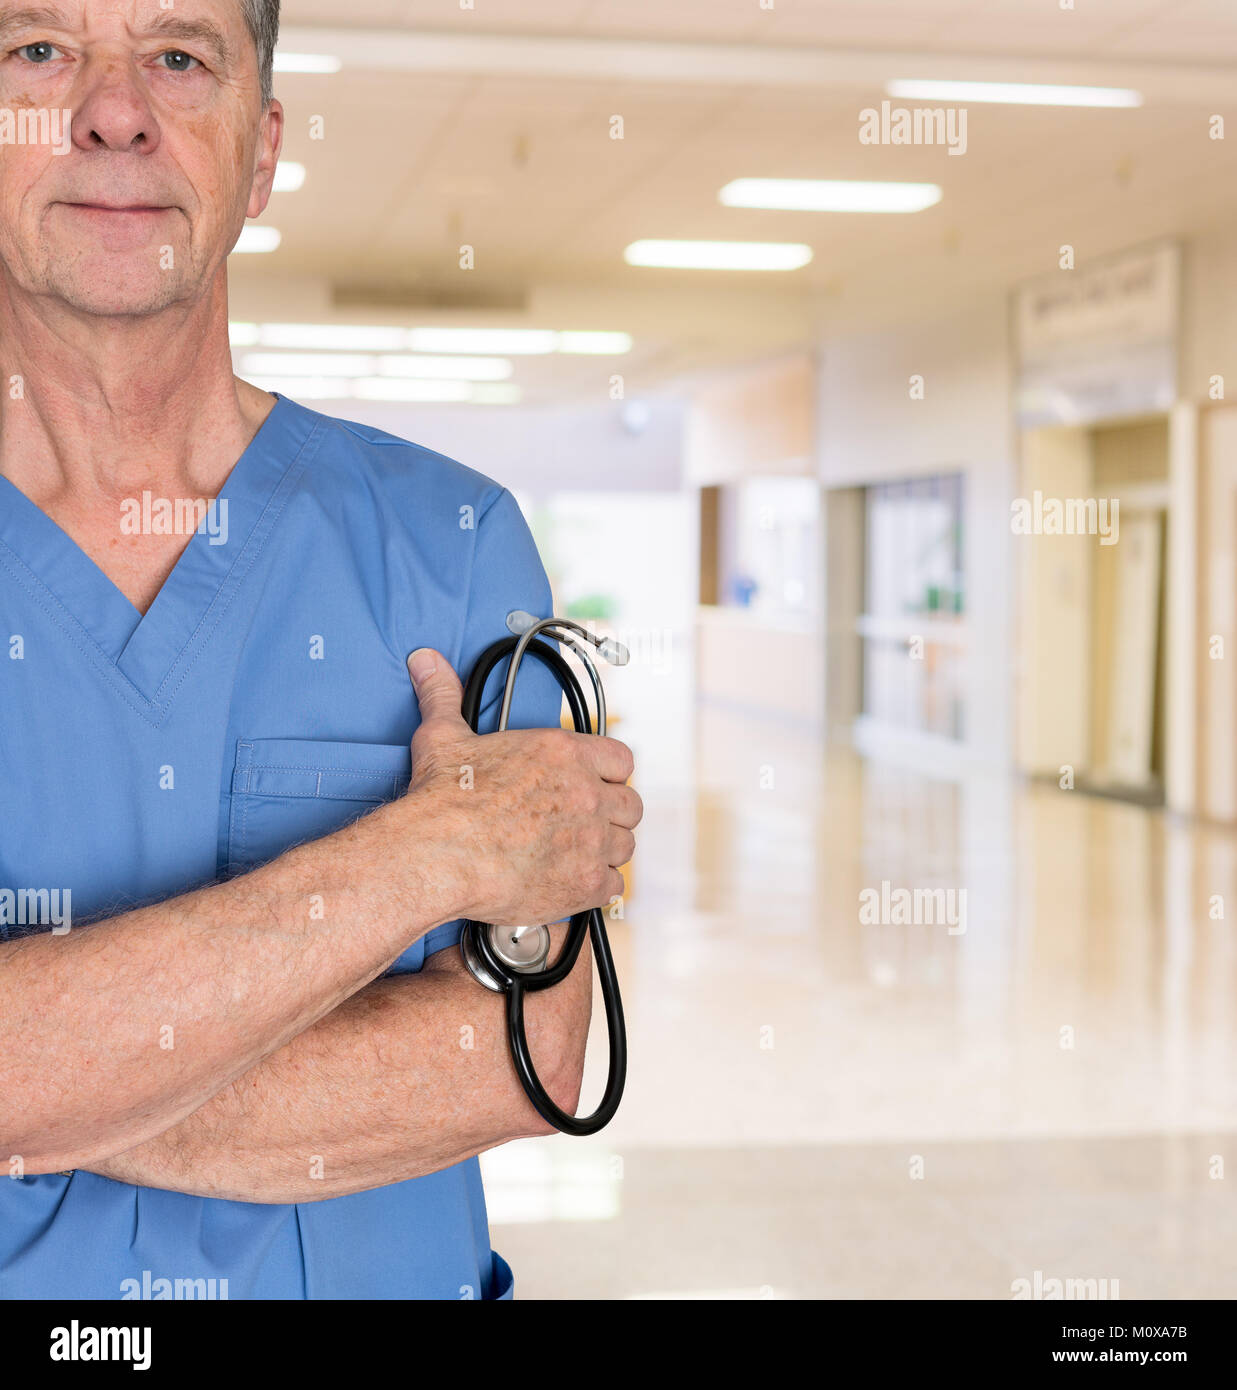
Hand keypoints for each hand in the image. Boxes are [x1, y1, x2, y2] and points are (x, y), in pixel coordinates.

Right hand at [404, 647, 642, 927]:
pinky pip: (612, 887)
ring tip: (574, 856)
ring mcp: (591, 840)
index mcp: (564, 753)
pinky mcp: (585, 883)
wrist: (436, 855)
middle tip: (582, 825)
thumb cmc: (442, 800)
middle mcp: (587, 793)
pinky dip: (595, 888)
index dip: (609, 775)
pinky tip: (570, 883)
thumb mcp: (444, 737)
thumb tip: (427, 661)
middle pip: (631, 805)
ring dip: (604, 852)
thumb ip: (443, 696)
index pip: (621, 759)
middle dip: (611, 816)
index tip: (592, 786)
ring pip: (624, 847)